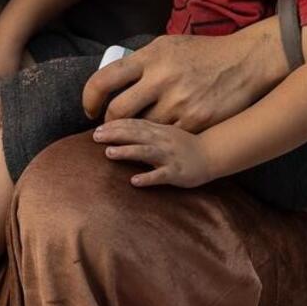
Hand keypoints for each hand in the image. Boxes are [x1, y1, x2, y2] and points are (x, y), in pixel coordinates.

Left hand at [82, 27, 287, 131]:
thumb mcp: (168, 45)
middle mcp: (161, 79)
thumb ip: (142, 61)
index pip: (104, 80)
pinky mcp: (196, 121)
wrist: (244, 62)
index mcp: (150, 57)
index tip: (90, 109)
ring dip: (134, 136)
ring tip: (132, 137)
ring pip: (141, 129)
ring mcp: (179, 102)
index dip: (90, 99)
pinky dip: (158, 142)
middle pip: (118, 111)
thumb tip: (114, 77)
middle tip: (108, 129)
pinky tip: (155, 145)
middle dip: (108, 124)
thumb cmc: (203, 52)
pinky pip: (166, 139)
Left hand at [94, 118, 215, 188]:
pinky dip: (148, 178)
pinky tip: (134, 181)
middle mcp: (162, 140)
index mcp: (159, 129)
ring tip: (109, 153)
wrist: (212, 154)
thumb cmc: (184, 145)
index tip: (97, 127)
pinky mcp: (177, 172)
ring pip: (146, 152)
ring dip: (127, 152)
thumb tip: (120, 129)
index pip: (134, 123)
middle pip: (136, 134)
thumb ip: (146, 129)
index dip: (114, 125)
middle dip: (115, 134)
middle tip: (95, 136)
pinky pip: (161, 175)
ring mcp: (169, 156)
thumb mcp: (165, 132)